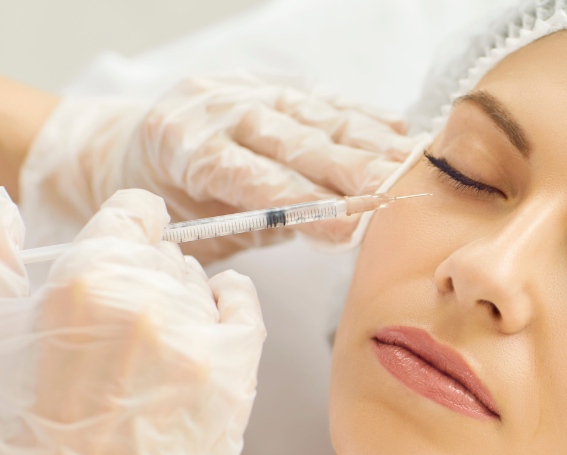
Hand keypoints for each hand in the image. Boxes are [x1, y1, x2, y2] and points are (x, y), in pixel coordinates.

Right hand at [0, 188, 265, 454]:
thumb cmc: (27, 435)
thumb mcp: (1, 338)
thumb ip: (4, 262)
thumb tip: (3, 202)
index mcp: (84, 283)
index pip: (132, 215)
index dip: (127, 229)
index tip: (127, 242)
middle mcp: (147, 301)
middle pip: (166, 256)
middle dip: (146, 279)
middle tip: (123, 325)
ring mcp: (198, 340)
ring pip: (201, 285)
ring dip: (182, 302)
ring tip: (152, 345)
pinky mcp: (236, 375)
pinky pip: (246, 309)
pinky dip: (233, 301)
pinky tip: (220, 304)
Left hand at [20, 72, 416, 263]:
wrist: (125, 149)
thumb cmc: (163, 205)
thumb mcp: (194, 229)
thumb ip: (257, 227)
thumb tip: (335, 231)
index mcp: (183, 146)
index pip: (253, 177)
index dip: (304, 202)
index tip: (347, 228)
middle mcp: (217, 109)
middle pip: (296, 141)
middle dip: (350, 170)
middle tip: (393, 196)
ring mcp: (246, 90)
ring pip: (318, 117)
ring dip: (371, 144)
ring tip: (413, 168)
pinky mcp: (270, 85)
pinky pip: (324, 101)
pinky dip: (365, 118)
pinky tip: (400, 134)